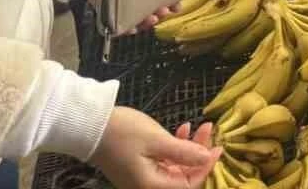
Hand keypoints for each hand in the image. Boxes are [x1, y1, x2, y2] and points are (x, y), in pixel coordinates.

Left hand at [61, 0, 177, 30]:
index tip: (178, 1)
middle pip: (153, 1)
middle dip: (162, 11)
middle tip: (165, 11)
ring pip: (136, 13)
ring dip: (146, 21)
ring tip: (151, 19)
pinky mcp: (102, 0)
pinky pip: (113, 18)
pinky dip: (123, 27)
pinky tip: (131, 28)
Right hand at [90, 109, 219, 188]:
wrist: (90, 126)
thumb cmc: (123, 133)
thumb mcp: (157, 140)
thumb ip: (184, 152)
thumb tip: (206, 158)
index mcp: (151, 186)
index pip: (188, 184)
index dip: (206, 167)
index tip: (218, 146)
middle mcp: (146, 186)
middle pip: (183, 176)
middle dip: (199, 153)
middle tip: (207, 129)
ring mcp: (142, 177)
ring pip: (175, 166)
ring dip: (188, 147)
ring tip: (198, 125)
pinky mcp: (139, 166)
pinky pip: (164, 161)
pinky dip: (175, 147)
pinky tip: (182, 129)